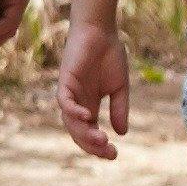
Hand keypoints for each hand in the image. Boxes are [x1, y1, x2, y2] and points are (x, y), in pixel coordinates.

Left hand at [49, 13, 130, 161]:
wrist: (101, 31)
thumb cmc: (109, 56)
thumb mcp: (119, 88)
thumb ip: (119, 109)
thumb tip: (122, 133)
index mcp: (89, 105)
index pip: (90, 133)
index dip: (99, 146)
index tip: (114, 154)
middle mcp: (77, 102)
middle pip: (78, 132)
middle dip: (92, 145)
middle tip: (108, 151)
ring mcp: (69, 92)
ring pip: (70, 120)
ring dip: (84, 132)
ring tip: (100, 139)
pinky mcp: (65, 80)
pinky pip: (64, 101)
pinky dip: (73, 111)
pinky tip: (87, 117)